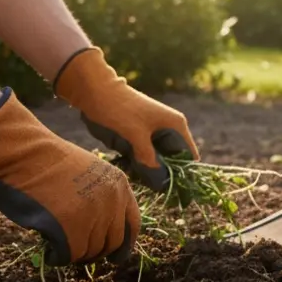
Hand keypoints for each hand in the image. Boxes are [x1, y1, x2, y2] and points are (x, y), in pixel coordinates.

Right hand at [0, 89, 140, 265]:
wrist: (22, 152)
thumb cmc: (47, 161)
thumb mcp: (88, 172)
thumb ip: (101, 197)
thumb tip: (102, 231)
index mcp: (119, 185)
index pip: (133, 224)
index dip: (124, 244)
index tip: (115, 257)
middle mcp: (112, 200)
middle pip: (113, 243)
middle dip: (96, 253)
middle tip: (79, 254)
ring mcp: (93, 214)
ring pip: (91, 251)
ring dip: (76, 255)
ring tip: (59, 246)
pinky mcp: (71, 228)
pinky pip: (70, 255)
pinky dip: (59, 258)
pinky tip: (50, 253)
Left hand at [53, 47, 198, 191]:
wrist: (93, 91)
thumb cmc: (118, 111)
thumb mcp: (135, 138)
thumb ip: (151, 162)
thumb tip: (164, 185)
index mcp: (175, 127)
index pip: (188, 158)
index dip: (181, 175)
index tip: (169, 190)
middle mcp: (169, 130)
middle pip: (172, 162)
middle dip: (159, 173)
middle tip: (143, 179)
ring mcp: (153, 134)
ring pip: (156, 161)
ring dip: (145, 169)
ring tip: (130, 168)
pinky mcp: (139, 137)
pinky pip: (143, 157)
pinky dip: (135, 163)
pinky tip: (124, 162)